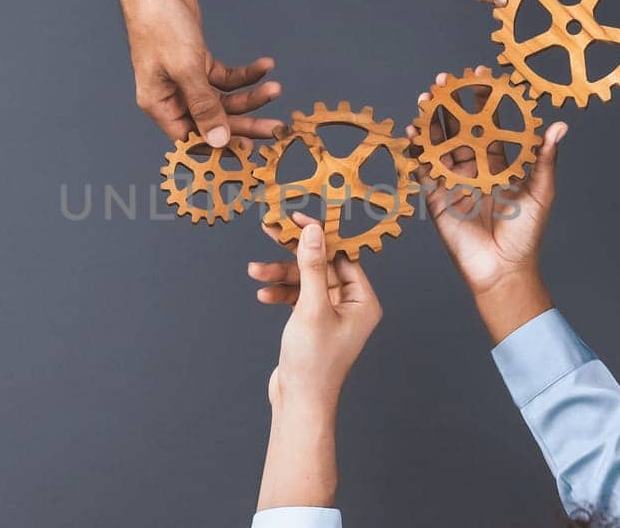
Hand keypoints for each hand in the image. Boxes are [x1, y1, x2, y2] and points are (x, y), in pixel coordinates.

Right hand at [102, 0, 284, 144]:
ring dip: (251, 95)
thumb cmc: (159, 22)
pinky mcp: (198, 61)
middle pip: (214, 120)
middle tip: (276, 127)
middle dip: (246, 121)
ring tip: (275, 88)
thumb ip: (204, 106)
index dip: (220, 144)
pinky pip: (226, 77)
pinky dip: (246, 74)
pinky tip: (265, 67)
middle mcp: (172, 96)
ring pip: (224, 99)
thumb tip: (218, 140)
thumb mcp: (185, 68)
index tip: (251, 148)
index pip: (192, 137)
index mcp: (160, 104)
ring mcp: (186, 79)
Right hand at [248, 213, 380, 512]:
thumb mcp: (311, 308)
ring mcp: (333, 315)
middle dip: (293, 254)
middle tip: (269, 230)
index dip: (319, 235)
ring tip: (255, 271)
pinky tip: (263, 294)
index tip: (295, 217)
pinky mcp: (314, 324)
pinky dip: (281, 293)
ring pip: (305, 281)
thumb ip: (312, 267)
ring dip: (280, 275)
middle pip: (321, 265)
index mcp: (364, 301)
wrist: (299, 403)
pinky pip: (298, 298)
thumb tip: (313, 230)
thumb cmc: (313, 362)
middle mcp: (352, 306)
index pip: (342, 255)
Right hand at [405, 68, 567, 340]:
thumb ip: (544, 159)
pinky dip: (417, 150)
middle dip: (449, 104)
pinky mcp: (437, 197)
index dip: (482, 101)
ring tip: (425, 99)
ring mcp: (453, 181)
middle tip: (443, 80)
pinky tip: (413, 131)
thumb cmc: (526, 233)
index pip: (488, 124)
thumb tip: (559, 126)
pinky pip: (424, 169)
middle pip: (458, 129)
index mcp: (498, 163)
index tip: (478, 76)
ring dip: (430, 121)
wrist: (503, 268)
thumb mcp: (540, 192)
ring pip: (438, 144)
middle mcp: (474, 168)